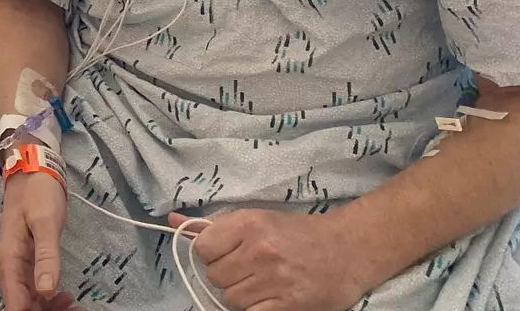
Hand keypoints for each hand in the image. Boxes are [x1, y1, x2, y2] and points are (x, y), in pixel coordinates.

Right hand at [0, 173, 73, 310]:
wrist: (32, 172)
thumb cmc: (37, 194)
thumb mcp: (45, 222)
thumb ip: (46, 257)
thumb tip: (47, 292)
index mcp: (10, 261)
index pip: (16, 306)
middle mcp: (11, 269)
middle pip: (23, 306)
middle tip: (75, 309)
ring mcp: (19, 267)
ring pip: (30, 301)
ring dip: (50, 308)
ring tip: (75, 306)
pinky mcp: (28, 263)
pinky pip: (36, 290)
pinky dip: (50, 299)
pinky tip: (67, 297)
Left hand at [170, 210, 369, 310]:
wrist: (347, 249)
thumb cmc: (297, 232)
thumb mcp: (255, 218)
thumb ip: (213, 225)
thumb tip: (172, 222)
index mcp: (248, 223)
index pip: (202, 248)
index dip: (210, 254)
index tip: (225, 253)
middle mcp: (260, 250)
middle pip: (215, 276)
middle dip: (226, 275)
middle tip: (247, 269)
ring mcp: (275, 280)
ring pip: (230, 298)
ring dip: (240, 295)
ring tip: (260, 283)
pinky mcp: (290, 306)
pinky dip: (254, 310)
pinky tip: (268, 298)